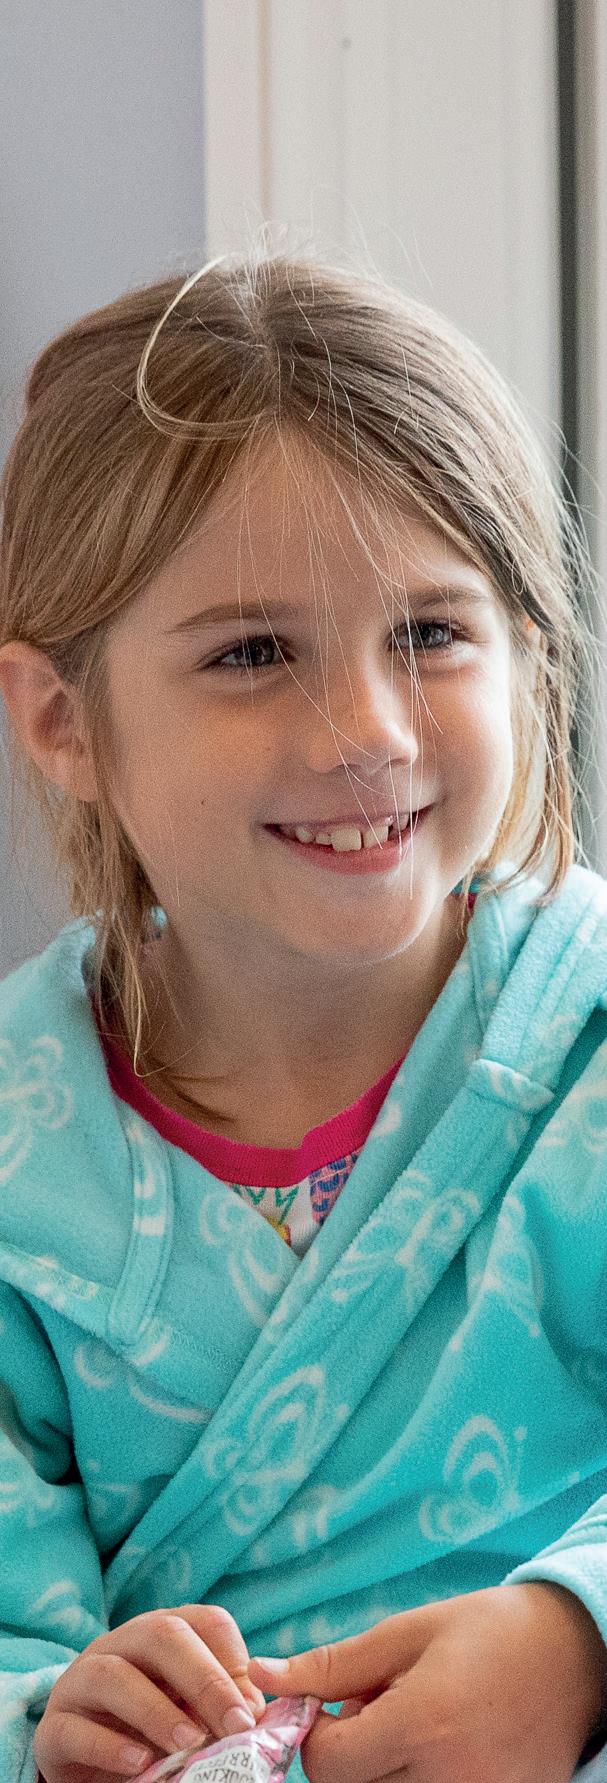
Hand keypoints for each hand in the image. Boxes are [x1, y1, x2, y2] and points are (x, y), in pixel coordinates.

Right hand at [34, 1603, 266, 1782]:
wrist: (91, 1771)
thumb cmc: (151, 1734)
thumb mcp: (190, 1714)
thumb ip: (219, 1705)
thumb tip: (253, 1709)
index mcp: (161, 1635)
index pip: (204, 1620)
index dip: (233, 1658)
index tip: (253, 1708)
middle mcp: (120, 1645)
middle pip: (161, 1635)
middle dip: (204, 1678)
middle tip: (235, 1725)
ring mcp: (81, 1680)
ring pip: (112, 1674)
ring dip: (155, 1709)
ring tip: (188, 1744)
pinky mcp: (54, 1727)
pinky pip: (75, 1727)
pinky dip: (109, 1746)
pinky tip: (140, 1764)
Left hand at [249, 1583, 606, 1782]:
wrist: (575, 1654)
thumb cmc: (489, 1632)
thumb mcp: (407, 1633)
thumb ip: (333, 1664)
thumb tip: (264, 1675)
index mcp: (422, 1724)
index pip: (328, 1764)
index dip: (317, 1733)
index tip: (334, 1703)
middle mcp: (449, 1779)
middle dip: (350, 1754)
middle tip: (377, 1708)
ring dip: (383, 1771)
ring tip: (412, 1727)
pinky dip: (419, 1781)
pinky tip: (440, 1747)